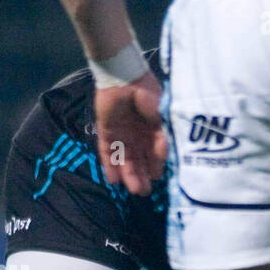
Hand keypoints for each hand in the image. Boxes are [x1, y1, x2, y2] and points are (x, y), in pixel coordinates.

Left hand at [94, 73, 166, 195]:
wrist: (124, 76)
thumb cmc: (146, 93)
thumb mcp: (160, 115)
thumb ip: (161, 135)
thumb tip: (163, 156)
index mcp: (152, 130)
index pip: (154, 153)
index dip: (155, 166)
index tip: (157, 177)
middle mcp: (137, 135)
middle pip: (139, 160)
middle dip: (141, 176)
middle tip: (144, 192)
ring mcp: (121, 134)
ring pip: (125, 159)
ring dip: (128, 175)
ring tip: (133, 190)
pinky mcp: (106, 131)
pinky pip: (107, 152)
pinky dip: (110, 166)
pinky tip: (113, 181)